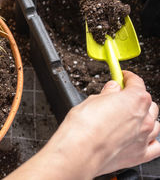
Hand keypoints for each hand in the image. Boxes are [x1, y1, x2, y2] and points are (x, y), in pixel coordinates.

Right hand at [6, 70, 159, 179]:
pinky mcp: (140, 154)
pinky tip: (141, 137)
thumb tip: (112, 89)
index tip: (122, 77)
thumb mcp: (91, 100)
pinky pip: (156, 146)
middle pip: (148, 103)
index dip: (128, 78)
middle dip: (137, 98)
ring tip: (130, 118)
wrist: (79, 151)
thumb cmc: (83, 126)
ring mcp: (144, 137)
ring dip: (145, 118)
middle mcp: (144, 118)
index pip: (137, 83)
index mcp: (135, 99)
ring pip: (154, 124)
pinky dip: (152, 140)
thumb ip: (106, 94)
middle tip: (121, 98)